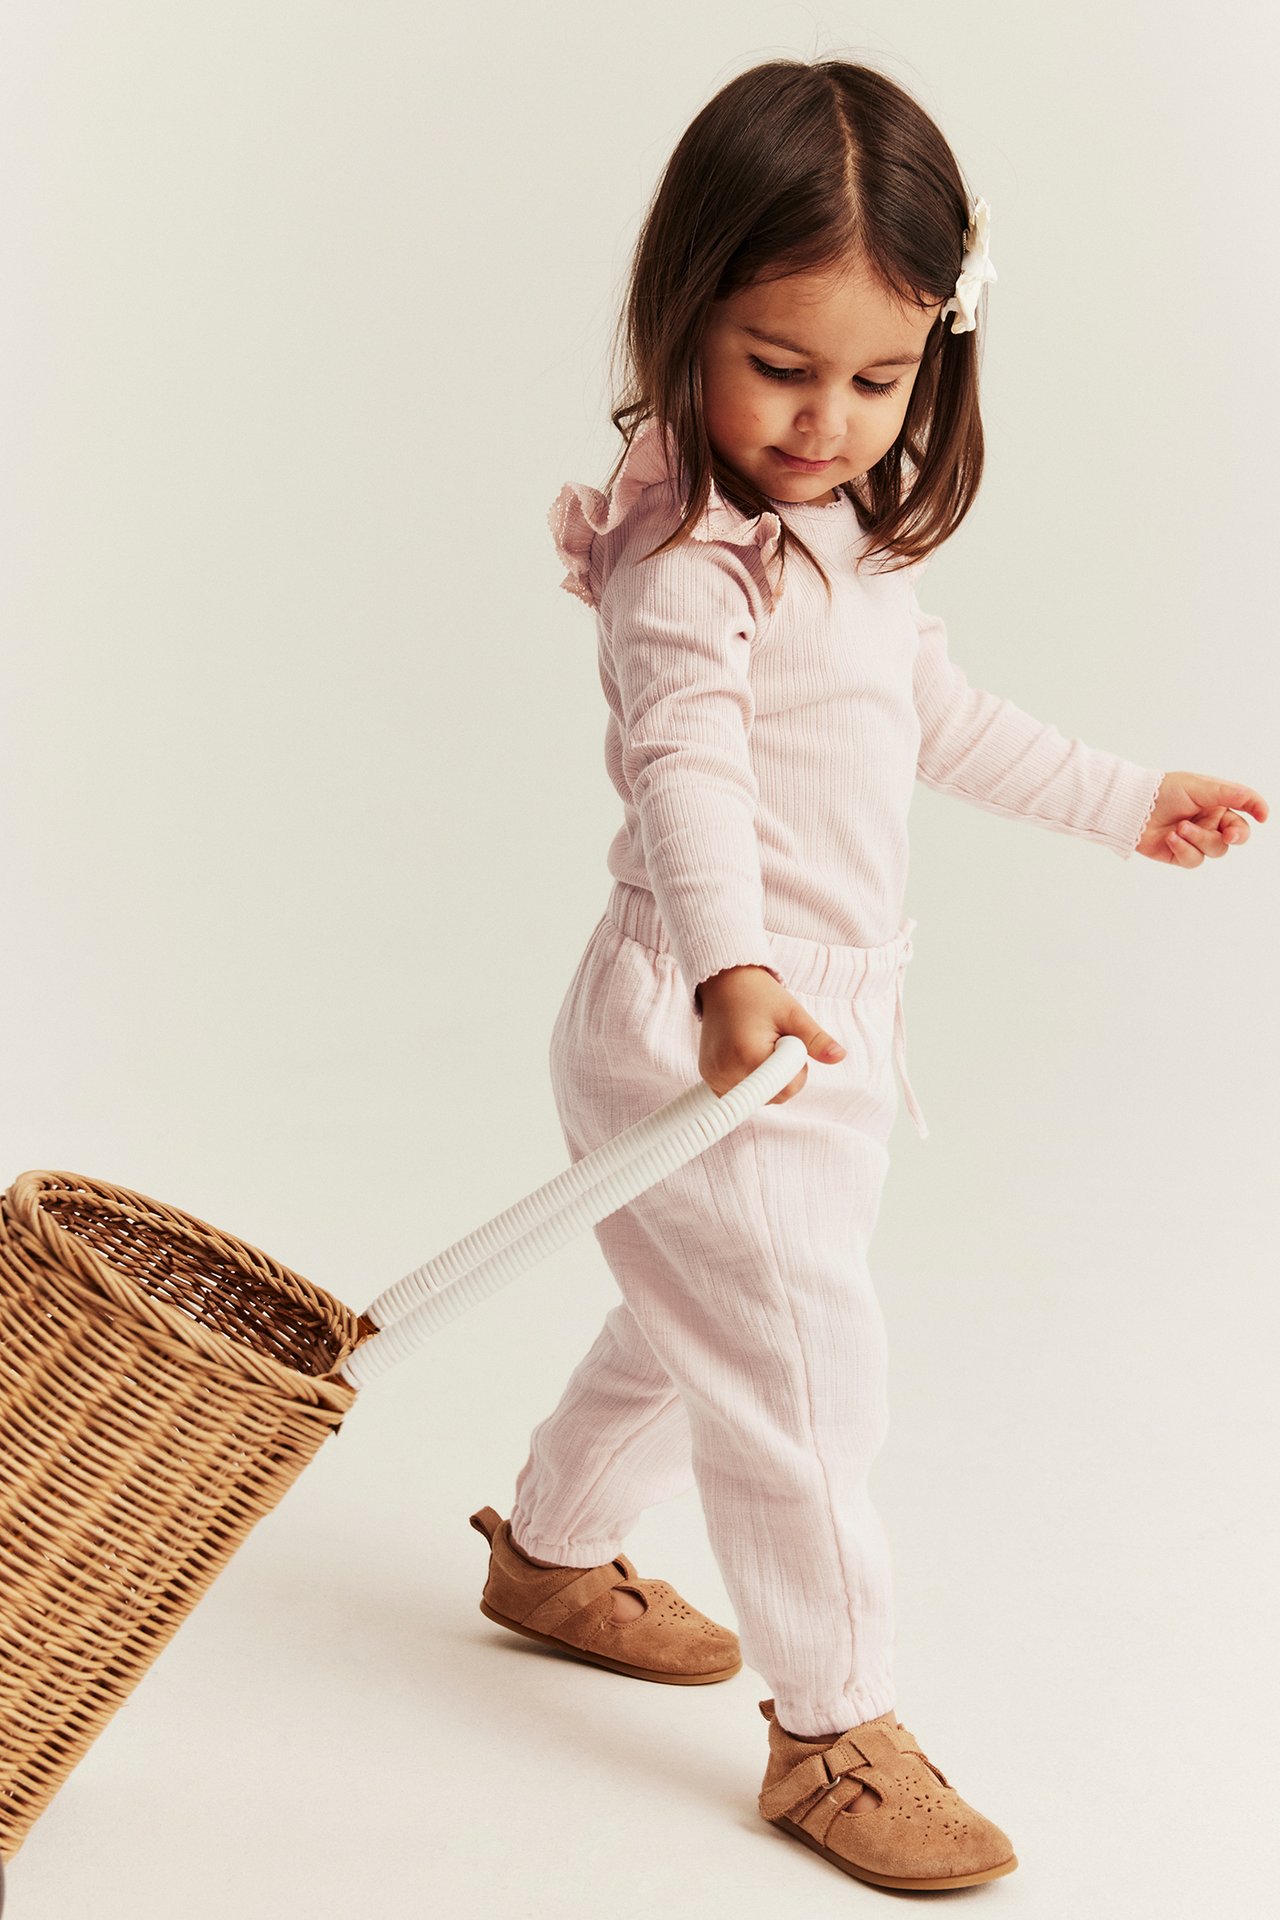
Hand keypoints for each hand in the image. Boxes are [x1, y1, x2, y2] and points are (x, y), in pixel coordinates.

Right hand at [696, 965, 844, 1104]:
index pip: (789, 1088)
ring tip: (758, 1044)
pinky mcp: (710, 1079)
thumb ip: (816, 1039)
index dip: (796, 1066)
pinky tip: (746, 1054)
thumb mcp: (793, 1013)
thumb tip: (839, 1056)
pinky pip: (743, 1093)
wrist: (724, 984)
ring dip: (768, 1077)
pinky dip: (752, 1079)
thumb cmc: (759, 995)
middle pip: (775, 1095)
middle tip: (774, 1040)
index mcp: (748, 1057)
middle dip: (784, 1073)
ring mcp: (715, 1078)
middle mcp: (726, 1072)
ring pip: (761, 1097)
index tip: (787, 1040)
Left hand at [1135, 771, 1267, 864]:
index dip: (1256, 812)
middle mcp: (1209, 822)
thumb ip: (1231, 794)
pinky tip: (1171, 838)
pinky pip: (1194, 860)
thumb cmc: (1164, 790)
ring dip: (1199, 839)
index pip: (1243, 811)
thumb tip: (1259, 803)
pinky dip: (1184, 849)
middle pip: (1236, 836)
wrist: (1132, 806)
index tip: (1262, 816)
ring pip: (1215, 850)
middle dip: (1235, 836)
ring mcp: (1195, 840)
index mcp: (1216, 803)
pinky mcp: (1180, 854)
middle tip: (1228, 835)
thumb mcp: (1200, 787)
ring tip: (1180, 827)